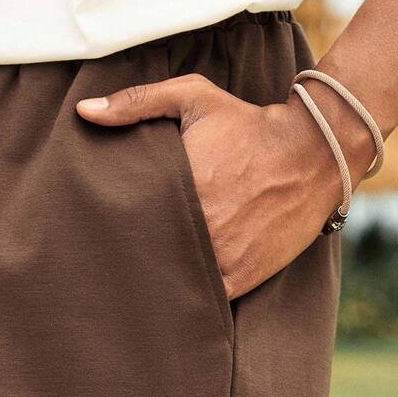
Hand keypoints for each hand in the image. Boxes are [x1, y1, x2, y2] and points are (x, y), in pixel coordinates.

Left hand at [77, 75, 371, 299]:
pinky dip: (187, 297)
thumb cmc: (248, 125)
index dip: (109, 227)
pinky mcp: (237, 279)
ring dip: (156, 280)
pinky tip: (170, 295)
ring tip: (134, 282)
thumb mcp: (194, 99)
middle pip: (146, 253)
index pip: (126, 219)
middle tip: (106, 261)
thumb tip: (84, 112)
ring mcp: (218, 258)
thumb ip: (138, 102)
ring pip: (172, 280)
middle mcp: (197, 227)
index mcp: (178, 186)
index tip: (96, 229)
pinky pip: (201, 298)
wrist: (313, 154)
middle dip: (129, 255)